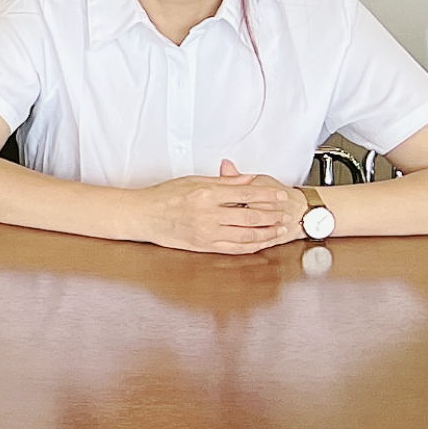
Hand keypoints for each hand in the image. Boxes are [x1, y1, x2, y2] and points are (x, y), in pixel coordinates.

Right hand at [141, 161, 302, 253]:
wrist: (142, 215)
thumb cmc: (163, 196)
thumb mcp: (193, 180)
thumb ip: (222, 181)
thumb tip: (246, 179)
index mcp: (207, 193)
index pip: (246, 193)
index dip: (267, 194)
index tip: (280, 194)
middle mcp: (208, 214)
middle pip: (251, 216)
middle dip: (272, 215)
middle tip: (285, 213)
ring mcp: (207, 232)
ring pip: (246, 235)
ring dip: (266, 232)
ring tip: (278, 229)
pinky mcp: (204, 246)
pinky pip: (234, 248)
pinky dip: (250, 246)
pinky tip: (260, 243)